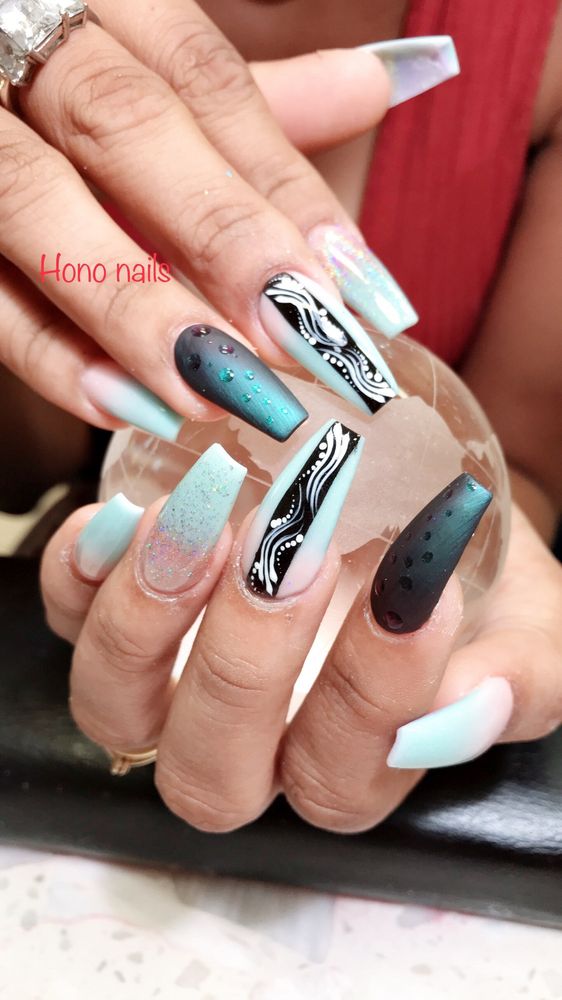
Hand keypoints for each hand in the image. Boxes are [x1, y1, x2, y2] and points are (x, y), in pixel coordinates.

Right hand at [0, 0, 414, 441]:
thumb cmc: (45, 69)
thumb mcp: (143, 63)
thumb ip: (251, 95)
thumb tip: (384, 85)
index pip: (202, 79)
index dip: (285, 186)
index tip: (363, 292)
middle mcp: (14, 40)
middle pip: (124, 127)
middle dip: (222, 237)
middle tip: (303, 341)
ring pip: (33, 205)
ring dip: (135, 305)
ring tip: (220, 390)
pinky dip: (45, 350)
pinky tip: (125, 403)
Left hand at [40, 431, 560, 832]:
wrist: (411, 506)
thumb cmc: (467, 576)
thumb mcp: (526, 622)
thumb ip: (516, 676)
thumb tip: (472, 704)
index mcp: (347, 764)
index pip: (342, 777)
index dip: (372, 696)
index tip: (414, 589)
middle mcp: (247, 743)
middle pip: (212, 772)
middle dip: (247, 665)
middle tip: (293, 549)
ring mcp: (171, 682)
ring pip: (118, 708)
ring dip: (145, 622)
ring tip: (200, 519)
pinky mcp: (119, 612)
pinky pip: (65, 618)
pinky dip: (78, 574)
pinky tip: (125, 514)